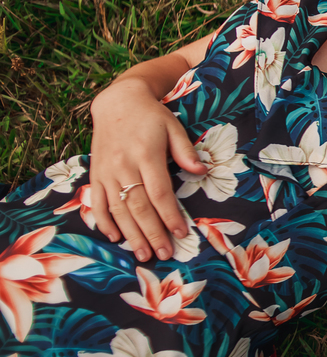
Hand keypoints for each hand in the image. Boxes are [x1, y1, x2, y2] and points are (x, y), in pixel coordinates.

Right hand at [89, 79, 208, 261]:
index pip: (159, 193)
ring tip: (142, 254)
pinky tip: (114, 237)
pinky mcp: (95, 173)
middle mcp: (124, 166)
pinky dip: (103, 221)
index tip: (180, 233)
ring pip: (117, 209)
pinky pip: (96, 201)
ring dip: (130, 234)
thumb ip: (185, 151)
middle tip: (163, 254)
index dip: (170, 215)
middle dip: (152, 233)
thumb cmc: (151, 117)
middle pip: (139, 207)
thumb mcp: (173, 127)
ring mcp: (106, 171)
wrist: (117, 102)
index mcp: (146, 155)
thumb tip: (202, 171)